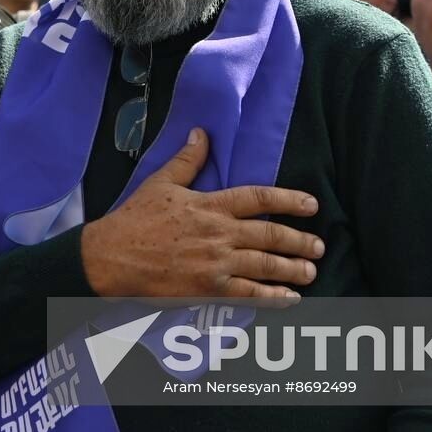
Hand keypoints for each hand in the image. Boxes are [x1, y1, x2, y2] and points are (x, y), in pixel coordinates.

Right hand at [81, 127, 323, 298]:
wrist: (112, 257)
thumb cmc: (135, 219)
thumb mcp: (161, 182)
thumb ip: (187, 160)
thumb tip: (201, 133)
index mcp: (210, 204)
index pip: (259, 198)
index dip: (289, 200)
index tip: (311, 205)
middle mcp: (219, 233)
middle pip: (270, 235)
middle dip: (299, 240)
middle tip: (319, 245)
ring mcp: (216, 263)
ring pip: (265, 265)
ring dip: (292, 269)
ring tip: (311, 271)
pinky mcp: (208, 289)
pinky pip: (249, 294)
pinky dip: (272, 297)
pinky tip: (289, 298)